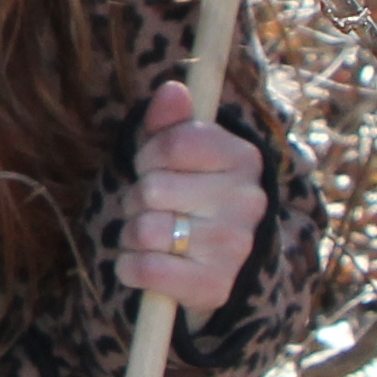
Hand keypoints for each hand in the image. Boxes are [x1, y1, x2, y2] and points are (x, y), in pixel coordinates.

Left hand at [110, 79, 264, 323]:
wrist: (214, 269)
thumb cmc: (188, 198)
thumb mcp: (178, 155)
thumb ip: (171, 122)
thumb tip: (171, 90)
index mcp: (244, 159)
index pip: (175, 141)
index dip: (148, 154)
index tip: (152, 166)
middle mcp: (248, 202)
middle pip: (153, 188)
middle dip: (136, 198)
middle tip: (152, 207)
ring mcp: (234, 247)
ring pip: (144, 230)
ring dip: (131, 234)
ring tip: (150, 236)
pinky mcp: (214, 287)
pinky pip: (145, 269)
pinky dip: (129, 268)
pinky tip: (142, 265)